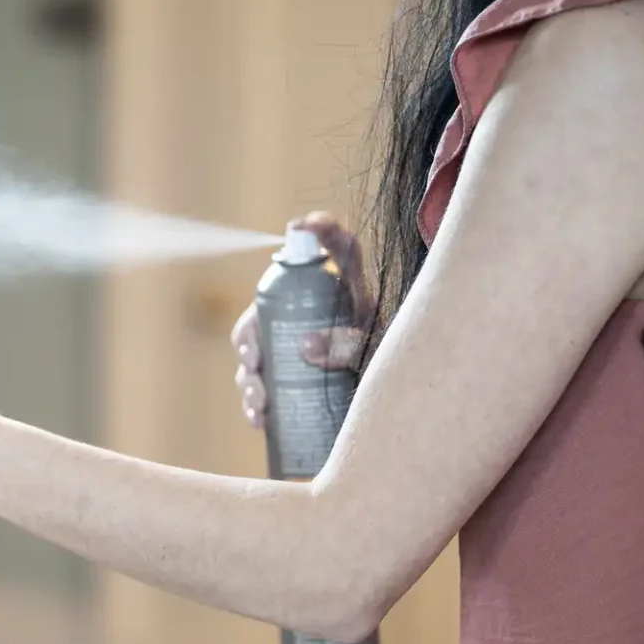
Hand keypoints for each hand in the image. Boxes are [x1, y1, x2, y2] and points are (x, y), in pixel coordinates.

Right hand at [229, 210, 373, 428]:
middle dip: (249, 336)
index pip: (340, 252)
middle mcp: (313, 317)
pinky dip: (253, 405)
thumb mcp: (373, 356)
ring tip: (259, 401)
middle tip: (254, 359)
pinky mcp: (289, 384)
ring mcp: (295, 351)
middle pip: (267, 310)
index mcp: (347, 297)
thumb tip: (305, 346)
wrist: (394, 413)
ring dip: (249, 378)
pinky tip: (259, 418)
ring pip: (255, 354)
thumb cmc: (388, 374)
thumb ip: (346, 345)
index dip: (323, 231)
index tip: (301, 225)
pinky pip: (259, 390)